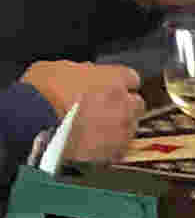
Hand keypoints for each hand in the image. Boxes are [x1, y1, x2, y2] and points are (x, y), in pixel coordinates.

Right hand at [19, 62, 140, 158]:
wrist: (34, 122)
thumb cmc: (42, 92)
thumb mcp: (59, 68)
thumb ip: (83, 70)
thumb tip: (87, 73)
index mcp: (113, 79)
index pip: (131, 78)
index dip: (119, 83)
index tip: (111, 87)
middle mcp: (124, 103)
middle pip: (137, 104)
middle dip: (124, 105)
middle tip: (104, 107)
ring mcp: (122, 129)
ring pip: (131, 127)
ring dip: (119, 126)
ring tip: (96, 127)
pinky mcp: (115, 150)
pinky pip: (121, 147)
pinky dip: (111, 145)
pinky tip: (95, 142)